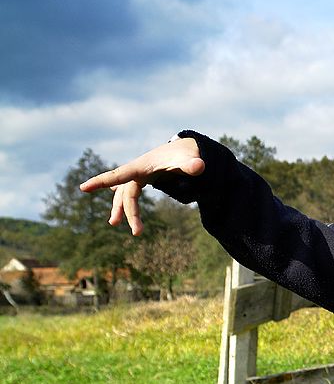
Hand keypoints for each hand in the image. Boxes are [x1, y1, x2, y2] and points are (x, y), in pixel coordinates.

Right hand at [79, 137, 203, 235]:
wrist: (186, 150)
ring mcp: (139, 175)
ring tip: (114, 224)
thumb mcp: (190, 159)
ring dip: (122, 210)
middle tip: (138, 233)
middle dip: (129, 212)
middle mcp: (136, 170)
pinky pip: (128, 192)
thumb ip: (193, 164)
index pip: (119, 175)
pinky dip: (123, 202)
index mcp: (142, 166)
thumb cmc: (186, 155)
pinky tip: (117, 211)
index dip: (101, 181)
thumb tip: (199, 167)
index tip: (83, 187)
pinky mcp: (143, 179)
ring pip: (125, 195)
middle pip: (127, 193)